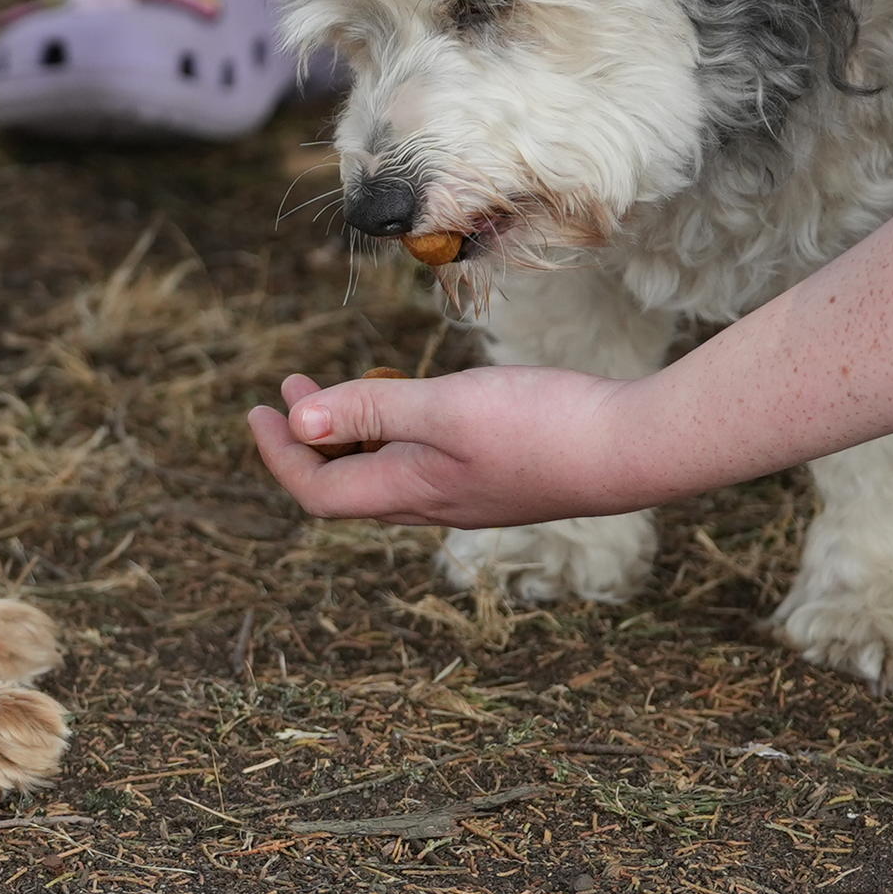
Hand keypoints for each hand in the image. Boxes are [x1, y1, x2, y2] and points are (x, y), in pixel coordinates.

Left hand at [246, 364, 645, 529]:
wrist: (634, 451)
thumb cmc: (542, 426)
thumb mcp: (444, 407)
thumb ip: (371, 409)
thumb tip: (297, 425)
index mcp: (411, 492)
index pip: (318, 491)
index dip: (279, 454)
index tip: (258, 409)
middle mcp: (434, 505)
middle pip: (346, 486)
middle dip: (307, 439)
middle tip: (289, 390)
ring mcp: (469, 496)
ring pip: (386, 475)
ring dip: (352, 433)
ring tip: (343, 388)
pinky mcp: (500, 480)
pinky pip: (424, 466)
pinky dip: (397, 433)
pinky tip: (415, 402)